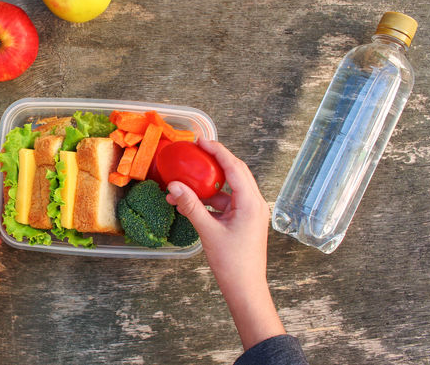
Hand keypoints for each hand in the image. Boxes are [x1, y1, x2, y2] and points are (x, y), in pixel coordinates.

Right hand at [165, 139, 283, 349]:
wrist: (246, 290)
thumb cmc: (233, 264)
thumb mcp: (208, 232)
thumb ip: (191, 206)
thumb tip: (174, 186)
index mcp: (251, 203)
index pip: (235, 167)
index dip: (218, 151)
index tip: (201, 141)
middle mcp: (255, 204)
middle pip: (236, 173)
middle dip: (215, 161)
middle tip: (196, 151)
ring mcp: (251, 213)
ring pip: (229, 189)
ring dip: (208, 186)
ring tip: (185, 184)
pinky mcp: (244, 222)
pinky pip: (227, 203)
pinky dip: (210, 201)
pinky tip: (192, 203)